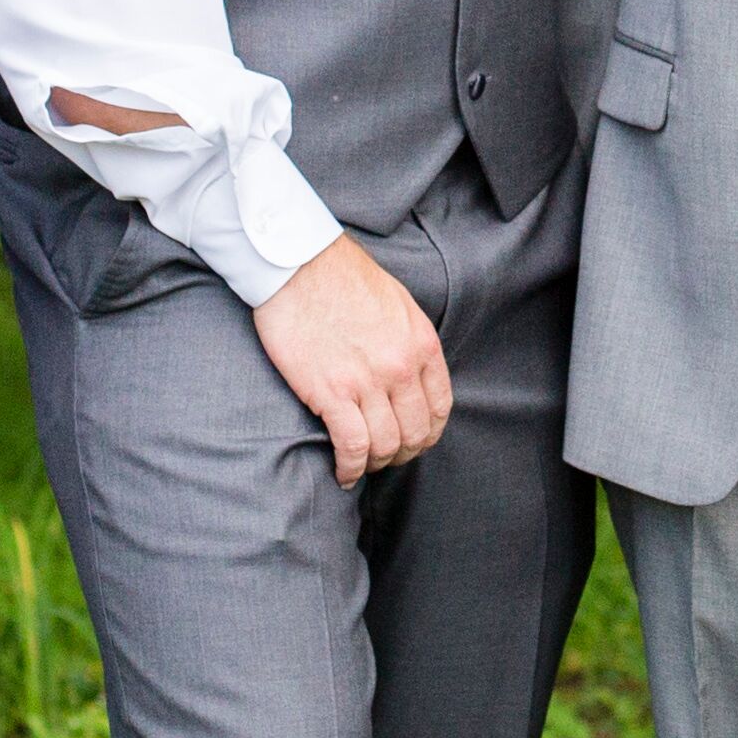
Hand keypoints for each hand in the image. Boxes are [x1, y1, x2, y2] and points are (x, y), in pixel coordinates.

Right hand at [251, 236, 452, 482]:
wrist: (298, 264)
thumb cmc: (342, 278)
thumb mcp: (397, 305)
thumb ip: (409, 343)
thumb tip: (409, 376)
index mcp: (421, 344)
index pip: (439, 407)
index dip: (427, 433)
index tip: (412, 440)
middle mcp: (402, 367)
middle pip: (415, 433)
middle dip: (402, 453)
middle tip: (384, 457)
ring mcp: (368, 382)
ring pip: (385, 445)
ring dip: (374, 463)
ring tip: (361, 465)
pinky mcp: (332, 392)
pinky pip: (352, 446)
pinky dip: (350, 468)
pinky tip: (343, 472)